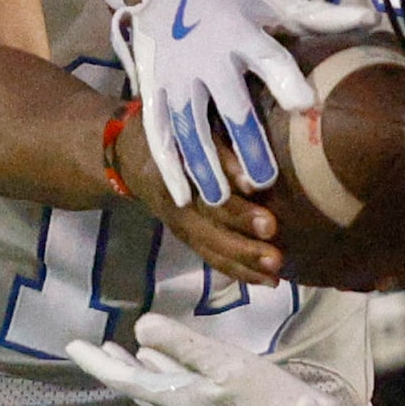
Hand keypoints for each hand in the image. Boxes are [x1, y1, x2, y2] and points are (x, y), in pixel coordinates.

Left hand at [68, 313, 337, 405]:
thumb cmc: (262, 396)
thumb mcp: (221, 363)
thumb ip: (181, 345)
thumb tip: (140, 330)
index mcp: (175, 397)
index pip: (124, 378)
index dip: (96, 361)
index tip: (71, 345)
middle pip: (134, 384)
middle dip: (110, 365)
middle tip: (86, 347)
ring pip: (153, 386)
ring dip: (134, 366)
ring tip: (118, 349)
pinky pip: (174, 387)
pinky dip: (159, 369)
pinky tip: (163, 361)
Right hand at [110, 103, 284, 285]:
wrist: (129, 153)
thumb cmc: (172, 129)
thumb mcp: (189, 124)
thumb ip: (221, 146)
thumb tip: (256, 174)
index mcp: (175, 166)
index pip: (205, 182)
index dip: (232, 197)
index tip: (263, 206)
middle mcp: (175, 199)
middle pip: (207, 225)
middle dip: (241, 244)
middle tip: (275, 257)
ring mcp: (178, 220)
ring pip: (209, 247)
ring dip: (242, 264)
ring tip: (274, 277)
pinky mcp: (185, 233)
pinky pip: (210, 256)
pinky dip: (237, 270)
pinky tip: (266, 281)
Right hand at [113, 0, 370, 207]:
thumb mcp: (273, 0)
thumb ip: (321, 16)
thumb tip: (375, 17)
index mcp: (242, 31)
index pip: (267, 57)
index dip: (284, 79)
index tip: (303, 104)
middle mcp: (208, 56)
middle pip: (230, 103)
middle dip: (245, 141)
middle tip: (263, 179)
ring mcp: (177, 75)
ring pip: (189, 125)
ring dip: (204, 163)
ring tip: (222, 198)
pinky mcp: (154, 88)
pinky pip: (157, 131)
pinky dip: (168, 165)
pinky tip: (182, 198)